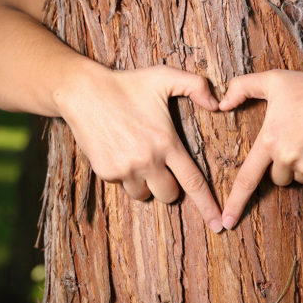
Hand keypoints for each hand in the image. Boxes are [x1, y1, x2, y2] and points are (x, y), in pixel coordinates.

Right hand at [55, 63, 222, 232]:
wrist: (84, 92)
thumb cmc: (128, 84)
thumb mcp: (165, 77)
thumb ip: (197, 86)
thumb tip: (219, 104)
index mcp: (166, 143)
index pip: (193, 182)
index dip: (208, 206)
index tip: (219, 225)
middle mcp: (147, 161)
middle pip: (169, 195)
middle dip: (170, 186)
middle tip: (162, 164)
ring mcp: (124, 170)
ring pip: (145, 194)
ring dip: (147, 183)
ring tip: (139, 155)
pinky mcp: (105, 173)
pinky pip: (123, 186)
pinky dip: (127, 176)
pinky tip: (122, 152)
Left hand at [218, 67, 302, 228]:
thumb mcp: (273, 80)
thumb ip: (242, 87)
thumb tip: (221, 104)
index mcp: (270, 140)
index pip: (247, 178)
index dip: (236, 202)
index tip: (227, 221)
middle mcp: (287, 157)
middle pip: (277, 178)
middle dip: (283, 165)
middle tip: (297, 139)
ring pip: (299, 179)